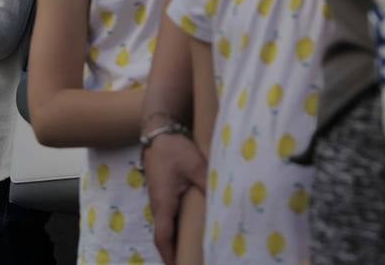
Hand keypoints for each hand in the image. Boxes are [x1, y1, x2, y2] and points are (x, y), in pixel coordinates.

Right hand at [143, 133, 206, 264]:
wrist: (159, 132)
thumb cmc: (174, 150)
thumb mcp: (195, 166)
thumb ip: (209, 184)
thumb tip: (226, 200)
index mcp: (163, 203)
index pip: (162, 238)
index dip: (169, 256)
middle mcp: (158, 205)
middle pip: (164, 236)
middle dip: (175, 253)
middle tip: (191, 262)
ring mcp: (160, 199)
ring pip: (166, 227)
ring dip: (176, 241)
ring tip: (193, 252)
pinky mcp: (164, 193)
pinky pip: (169, 217)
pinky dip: (177, 228)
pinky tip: (191, 229)